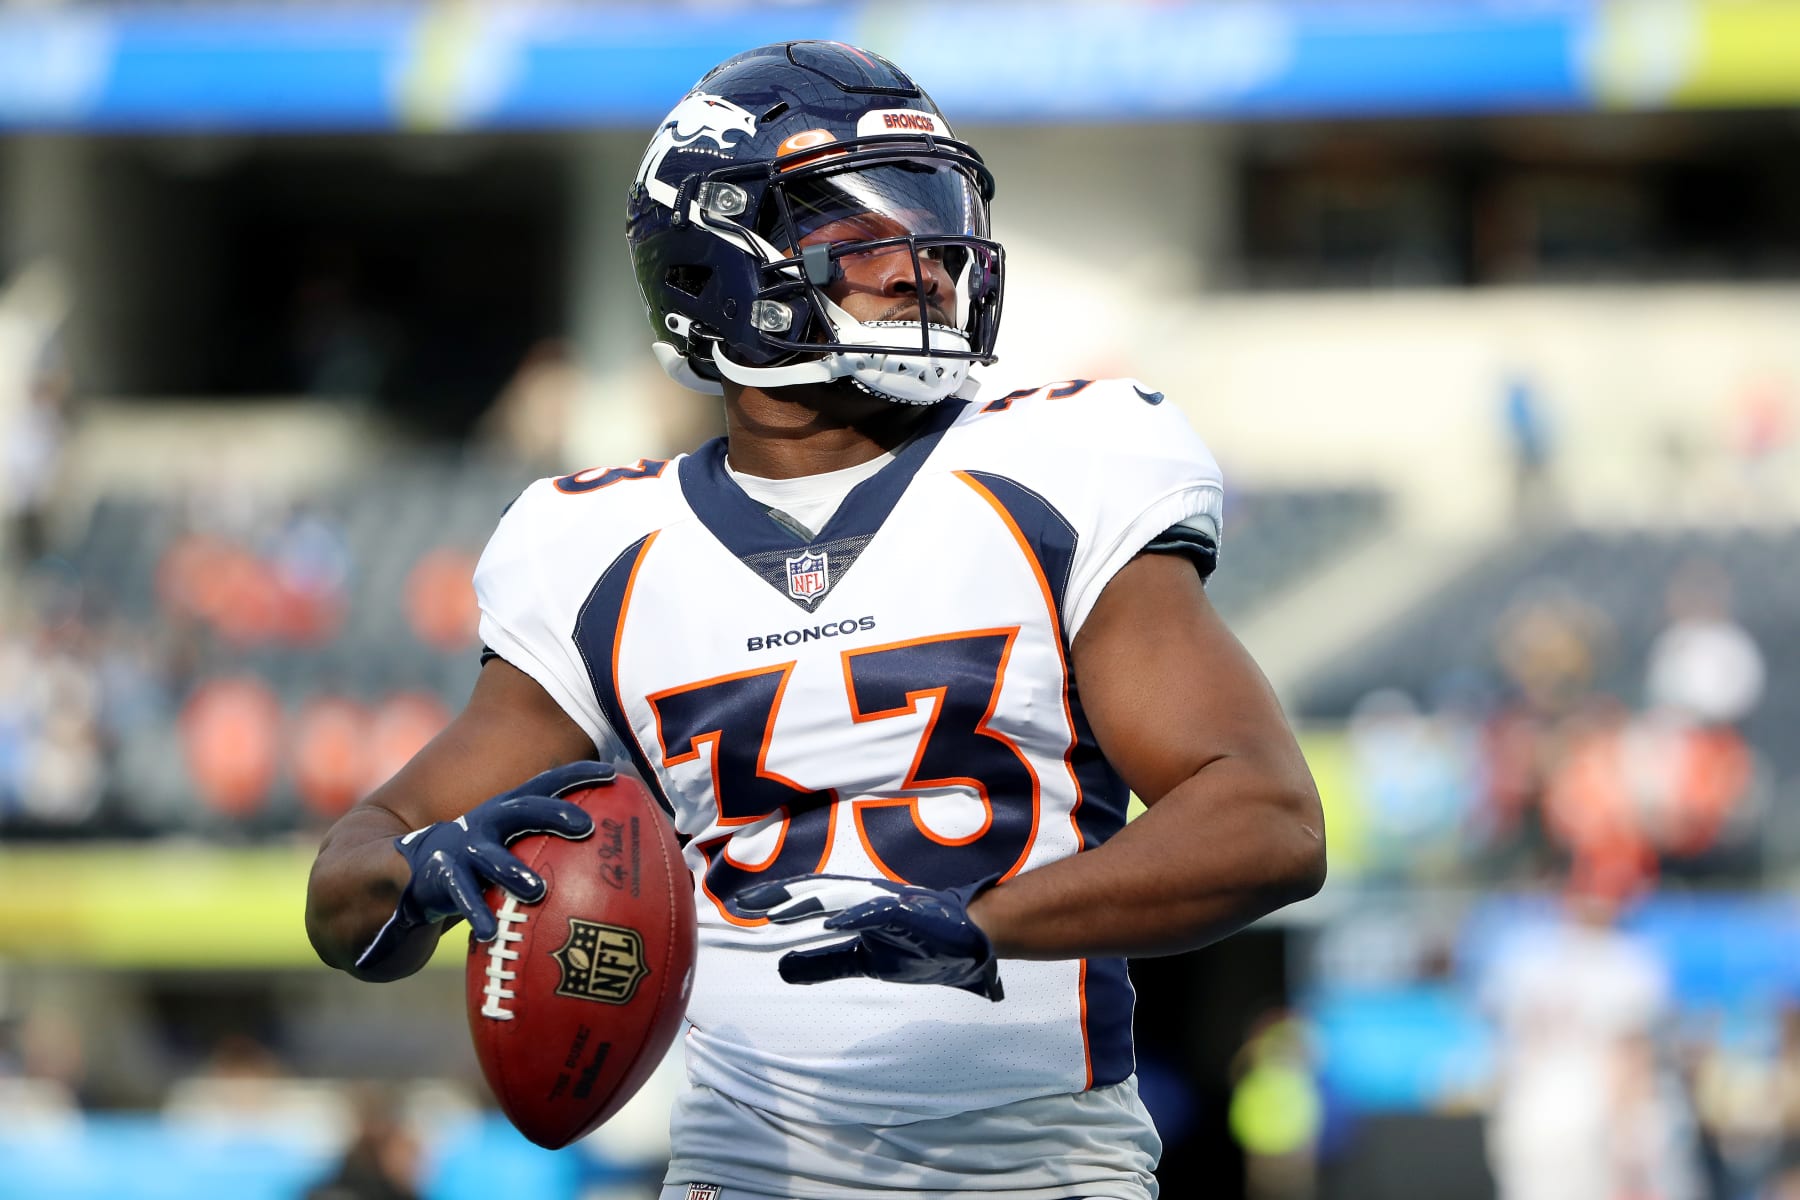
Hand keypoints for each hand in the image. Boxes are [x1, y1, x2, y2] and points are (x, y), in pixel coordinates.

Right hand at [355, 761, 610, 971]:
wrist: (393, 879)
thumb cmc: (469, 870)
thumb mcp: (503, 854)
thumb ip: (543, 854)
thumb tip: (607, 870)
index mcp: (503, 814)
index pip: (544, 787)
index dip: (576, 776)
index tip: (614, 775)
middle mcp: (483, 825)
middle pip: (521, 810)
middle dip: (553, 813)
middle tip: (586, 825)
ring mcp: (458, 851)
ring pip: (490, 857)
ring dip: (513, 871)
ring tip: (537, 890)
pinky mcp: (436, 880)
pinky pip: (460, 898)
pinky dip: (477, 913)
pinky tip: (491, 931)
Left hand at [730, 874, 1004, 1000]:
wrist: (975, 947)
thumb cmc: (921, 948)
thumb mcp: (863, 962)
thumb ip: (825, 963)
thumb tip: (782, 968)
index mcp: (855, 908)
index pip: (809, 900)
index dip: (776, 900)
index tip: (740, 907)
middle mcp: (867, 899)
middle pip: (817, 892)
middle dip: (780, 895)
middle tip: (743, 903)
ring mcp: (890, 903)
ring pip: (842, 898)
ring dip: (809, 903)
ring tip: (777, 911)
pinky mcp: (912, 915)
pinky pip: (880, 913)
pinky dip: (856, 916)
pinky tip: (833, 923)